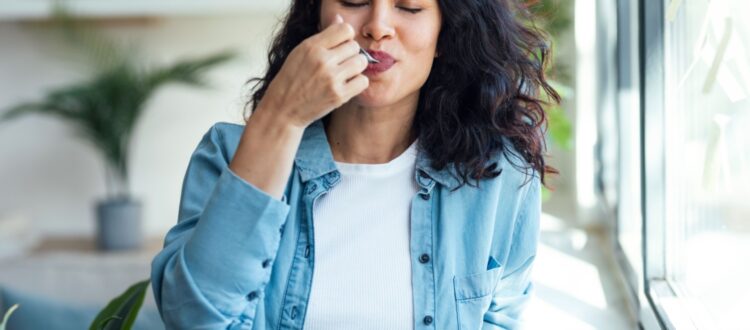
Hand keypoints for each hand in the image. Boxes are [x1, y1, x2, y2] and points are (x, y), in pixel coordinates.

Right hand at [258, 14, 369, 128]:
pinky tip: (346, 85)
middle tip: (340, 64)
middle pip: (355, 46)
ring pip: (361, 62)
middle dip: (350, 54)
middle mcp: (322, 60)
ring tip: (344, 74)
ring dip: (356, 68)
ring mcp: (331, 78)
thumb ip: (323, 37)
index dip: (346, 38)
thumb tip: (340, 20)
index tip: (340, 47)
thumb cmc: (292, 79)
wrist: (283, 109)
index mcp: (312, 46)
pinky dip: (357, 83)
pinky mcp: (338, 95)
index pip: (345, 29)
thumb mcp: (301, 52)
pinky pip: (363, 81)